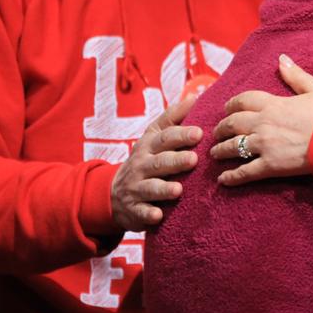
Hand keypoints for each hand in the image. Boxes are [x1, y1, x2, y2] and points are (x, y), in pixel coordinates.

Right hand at [110, 95, 201, 230]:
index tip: (199, 132)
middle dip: (175, 160)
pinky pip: (140, 212)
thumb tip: (196, 96)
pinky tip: (158, 215)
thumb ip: (173, 118)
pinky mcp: (134, 209)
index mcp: (148, 145)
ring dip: (163, 188)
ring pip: (150, 187)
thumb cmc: (145, 159)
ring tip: (178, 189)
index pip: (164, 137)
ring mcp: (136, 188)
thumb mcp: (153, 136)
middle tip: (194, 160)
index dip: (181, 134)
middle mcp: (141, 165)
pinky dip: (148, 214)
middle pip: (159, 162)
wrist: (114, 193)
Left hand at [209, 54, 312, 184]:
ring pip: (233, 147)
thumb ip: (295, 75)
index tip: (226, 109)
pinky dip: (231, 176)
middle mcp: (263, 123)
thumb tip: (281, 59)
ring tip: (215, 154)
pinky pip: (245, 172)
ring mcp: (265, 145)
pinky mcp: (270, 166)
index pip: (243, 100)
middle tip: (216, 133)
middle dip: (221, 128)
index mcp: (273, 104)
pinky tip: (222, 180)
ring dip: (220, 150)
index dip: (232, 104)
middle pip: (232, 124)